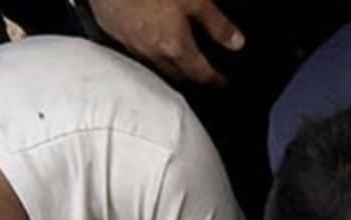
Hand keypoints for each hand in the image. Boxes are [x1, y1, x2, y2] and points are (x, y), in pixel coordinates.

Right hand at [87, 0, 245, 86]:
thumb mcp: (195, 0)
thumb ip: (216, 24)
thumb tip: (236, 43)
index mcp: (175, 47)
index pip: (200, 73)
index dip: (215, 79)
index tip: (223, 81)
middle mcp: (152, 53)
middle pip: (177, 74)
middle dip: (192, 75)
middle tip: (202, 72)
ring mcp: (129, 44)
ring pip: (154, 65)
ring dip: (168, 66)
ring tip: (177, 60)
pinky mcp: (113, 32)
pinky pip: (134, 51)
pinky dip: (147, 51)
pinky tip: (148, 42)